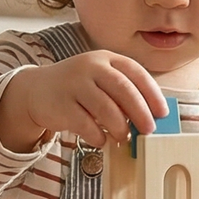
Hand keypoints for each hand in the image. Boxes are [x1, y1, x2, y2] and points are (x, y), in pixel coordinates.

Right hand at [0, 51, 166, 151]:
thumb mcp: (100, 81)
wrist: (37, 90)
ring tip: (125, 138)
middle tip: (148, 130)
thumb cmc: (78, 89)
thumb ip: (123, 94)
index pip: (136, 72)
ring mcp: (74, 83)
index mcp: (106, 59)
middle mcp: (90, 66)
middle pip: (123, 88)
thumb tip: (151, 118)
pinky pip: (84, 123)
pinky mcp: (60, 103)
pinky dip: (97, 135)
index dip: (152, 93)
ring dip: (119, 126)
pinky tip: (102, 140)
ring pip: (104, 107)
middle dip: (140, 112)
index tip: (162, 113)